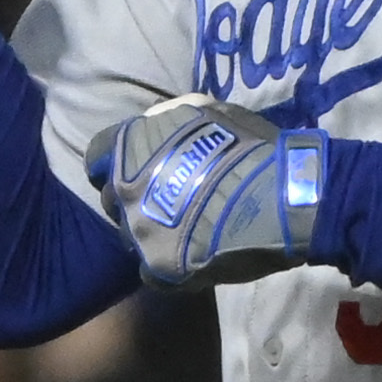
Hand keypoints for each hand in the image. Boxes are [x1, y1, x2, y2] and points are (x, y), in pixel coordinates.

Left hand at [87, 95, 328, 287]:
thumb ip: (173, 117)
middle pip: (114, 200)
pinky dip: (168, 265)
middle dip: (135, 200)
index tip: (137, 168)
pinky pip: (151, 271)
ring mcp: (140, 233)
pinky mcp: (160, 268)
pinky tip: (193, 257)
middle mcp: (125, 192)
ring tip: (186, 231)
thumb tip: (157, 121)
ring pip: (132, 237)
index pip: (99, 155)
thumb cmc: (250, 148)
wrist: (283, 199)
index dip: (117, 162)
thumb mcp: (211, 111)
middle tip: (169, 201)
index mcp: (131, 148)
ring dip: (151, 233)